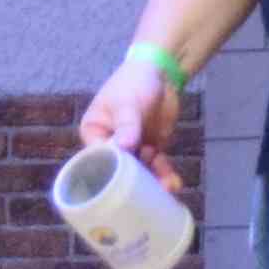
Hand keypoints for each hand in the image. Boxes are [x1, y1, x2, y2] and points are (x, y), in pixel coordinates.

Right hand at [78, 57, 184, 194]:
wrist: (162, 72)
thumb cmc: (134, 81)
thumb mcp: (127, 102)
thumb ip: (127, 124)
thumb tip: (124, 147)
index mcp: (93, 133)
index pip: (97, 159)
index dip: (109, 175)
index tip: (122, 189)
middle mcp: (109, 145)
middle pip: (119, 172)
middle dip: (133, 185)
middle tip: (147, 196)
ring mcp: (131, 149)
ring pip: (140, 173)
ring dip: (153, 182)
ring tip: (168, 187)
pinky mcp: (151, 149)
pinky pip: (156, 167)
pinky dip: (165, 175)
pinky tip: (175, 183)